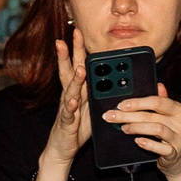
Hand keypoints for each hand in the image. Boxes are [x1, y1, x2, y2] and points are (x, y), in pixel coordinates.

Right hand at [32, 30, 92, 180]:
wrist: (62, 149)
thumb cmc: (78, 128)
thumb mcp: (93, 108)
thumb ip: (102, 94)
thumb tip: (118, 83)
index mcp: (77, 90)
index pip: (78, 65)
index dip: (78, 49)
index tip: (78, 31)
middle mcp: (70, 95)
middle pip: (70, 69)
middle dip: (71, 51)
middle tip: (73, 34)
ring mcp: (66, 108)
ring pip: (70, 89)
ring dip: (75, 79)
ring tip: (80, 68)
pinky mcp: (66, 122)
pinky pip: (68, 113)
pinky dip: (70, 106)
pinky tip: (72, 100)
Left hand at [105, 85, 180, 175]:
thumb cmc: (171, 136)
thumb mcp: (169, 117)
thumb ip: (161, 102)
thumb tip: (157, 85)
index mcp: (179, 110)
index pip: (158, 101)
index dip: (138, 102)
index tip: (121, 105)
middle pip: (152, 115)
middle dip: (129, 115)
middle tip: (112, 116)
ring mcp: (179, 138)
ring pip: (156, 129)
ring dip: (136, 127)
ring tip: (124, 128)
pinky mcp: (174, 153)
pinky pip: (161, 148)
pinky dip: (147, 144)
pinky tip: (137, 141)